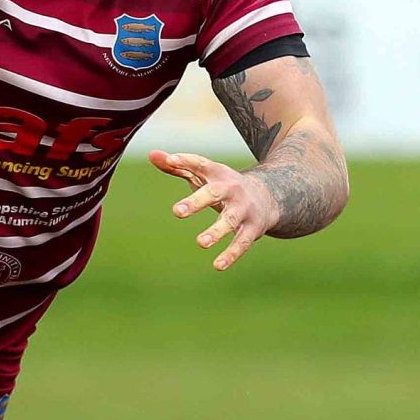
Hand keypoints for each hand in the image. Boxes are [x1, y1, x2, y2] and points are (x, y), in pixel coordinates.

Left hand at [152, 150, 277, 271]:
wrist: (269, 196)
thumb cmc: (225, 186)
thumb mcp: (205, 175)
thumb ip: (178, 167)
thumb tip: (151, 154)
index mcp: (218, 174)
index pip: (200, 163)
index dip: (185, 160)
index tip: (170, 160)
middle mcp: (232, 189)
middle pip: (214, 193)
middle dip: (196, 202)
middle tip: (176, 212)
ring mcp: (243, 209)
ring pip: (230, 220)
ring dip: (216, 231)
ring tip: (200, 242)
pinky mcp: (253, 228)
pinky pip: (241, 243)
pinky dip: (231, 254)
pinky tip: (217, 265)